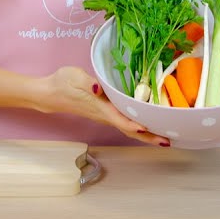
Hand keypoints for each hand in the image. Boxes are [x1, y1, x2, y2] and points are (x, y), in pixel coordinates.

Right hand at [40, 66, 170, 146]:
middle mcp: (106, 116)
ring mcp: (106, 117)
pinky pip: (126, 124)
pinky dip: (140, 128)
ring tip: (165, 138)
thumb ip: (87, 82)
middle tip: (168, 141)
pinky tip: (149, 127)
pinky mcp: (106, 114)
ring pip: (129, 129)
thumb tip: (97, 87)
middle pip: (130, 130)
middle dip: (149, 137)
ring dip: (147, 135)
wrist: (51, 93)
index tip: (148, 128)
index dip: (134, 124)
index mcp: (101, 107)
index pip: (120, 119)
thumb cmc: (63, 83)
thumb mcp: (74, 77)